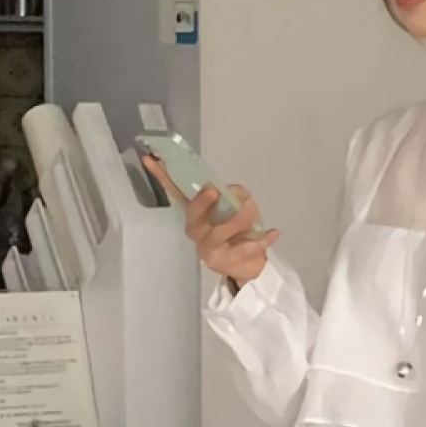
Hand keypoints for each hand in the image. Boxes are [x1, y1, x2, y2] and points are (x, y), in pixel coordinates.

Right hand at [142, 155, 279, 285]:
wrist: (248, 268)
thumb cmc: (238, 234)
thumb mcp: (235, 210)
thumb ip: (233, 197)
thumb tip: (237, 194)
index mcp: (196, 215)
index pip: (176, 193)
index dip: (162, 177)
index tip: (151, 158)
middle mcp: (198, 232)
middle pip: (193, 217)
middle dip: (201, 204)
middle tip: (213, 191)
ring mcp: (210, 249)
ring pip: (219, 233)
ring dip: (238, 220)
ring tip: (252, 212)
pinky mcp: (226, 263)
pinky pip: (245, 248)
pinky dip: (262, 239)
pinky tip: (274, 232)